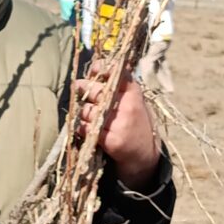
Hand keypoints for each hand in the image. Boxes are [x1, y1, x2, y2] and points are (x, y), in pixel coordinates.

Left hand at [75, 70, 160, 186]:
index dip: (102, 68)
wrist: (144, 155)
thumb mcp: (134, 101)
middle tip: (78, 85)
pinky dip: (82, 127)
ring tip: (88, 114)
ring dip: (83, 111)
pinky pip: (86, 128)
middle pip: (98, 91)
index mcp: (134, 94)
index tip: (93, 69)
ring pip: (88, 110)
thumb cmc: (136, 124)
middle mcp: (128, 107)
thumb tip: (95, 68)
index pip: (118, 74)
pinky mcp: (111, 141)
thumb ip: (119, 86)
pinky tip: (86, 128)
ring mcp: (119, 124)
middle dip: (84, 87)